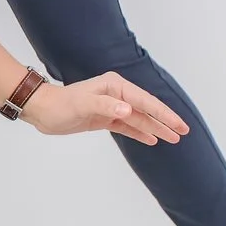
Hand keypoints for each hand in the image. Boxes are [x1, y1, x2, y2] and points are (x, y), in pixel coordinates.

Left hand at [22, 73, 188, 146]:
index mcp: (114, 86)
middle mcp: (116, 95)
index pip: (145, 101)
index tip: (179, 125)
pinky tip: (152, 139)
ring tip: (173, 139)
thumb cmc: (60, 105)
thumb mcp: (82, 104)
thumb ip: (106, 107)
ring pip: (139, 119)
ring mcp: (111, 107)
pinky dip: (140, 132)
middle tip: (183, 133)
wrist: (41, 111)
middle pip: (146, 109)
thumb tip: (128, 111)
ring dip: (155, 128)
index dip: (163, 113)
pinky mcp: (104, 119)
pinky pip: (127, 126)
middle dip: (165, 121)